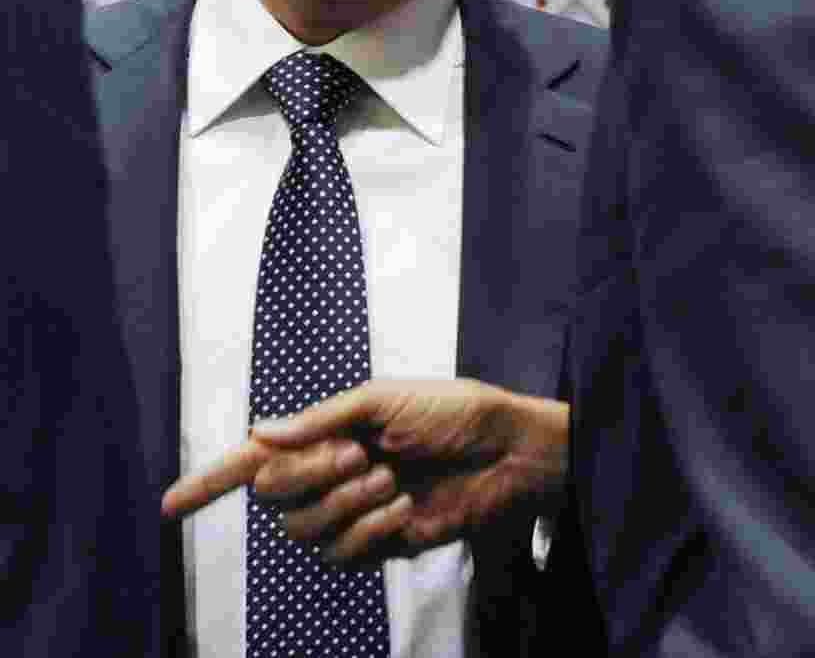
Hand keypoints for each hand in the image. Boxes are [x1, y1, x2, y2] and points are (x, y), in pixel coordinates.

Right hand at [161, 378, 568, 565]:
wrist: (504, 453)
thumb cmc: (451, 412)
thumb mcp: (383, 401)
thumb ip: (319, 420)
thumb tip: (258, 432)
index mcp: (328, 431)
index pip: (255, 459)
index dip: (210, 482)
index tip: (168, 505)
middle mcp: (330, 473)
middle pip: (274, 495)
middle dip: (312, 474)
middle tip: (362, 452)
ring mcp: (351, 512)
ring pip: (303, 530)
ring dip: (346, 502)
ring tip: (390, 477)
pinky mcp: (376, 546)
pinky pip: (342, 555)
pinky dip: (370, 531)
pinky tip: (402, 511)